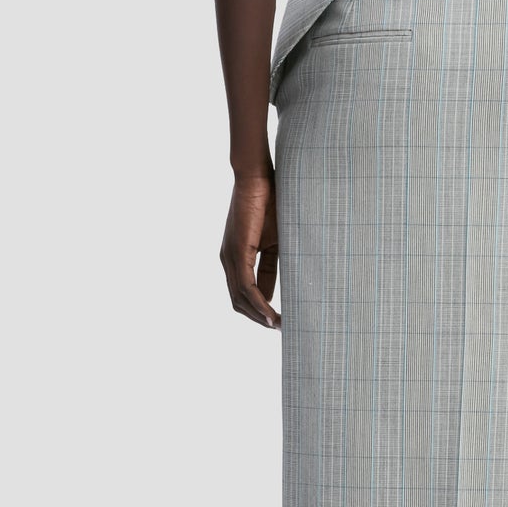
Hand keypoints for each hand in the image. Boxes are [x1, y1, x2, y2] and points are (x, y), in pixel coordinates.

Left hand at [222, 170, 280, 328]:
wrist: (258, 177)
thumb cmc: (269, 203)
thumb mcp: (275, 242)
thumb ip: (271, 266)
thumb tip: (277, 290)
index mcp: (236, 258)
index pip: (243, 294)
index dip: (259, 311)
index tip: (277, 322)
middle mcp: (228, 261)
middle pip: (238, 302)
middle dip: (258, 319)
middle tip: (279, 328)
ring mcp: (230, 257)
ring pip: (241, 298)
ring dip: (259, 316)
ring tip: (278, 326)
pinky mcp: (237, 252)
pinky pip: (246, 286)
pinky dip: (259, 304)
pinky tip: (271, 314)